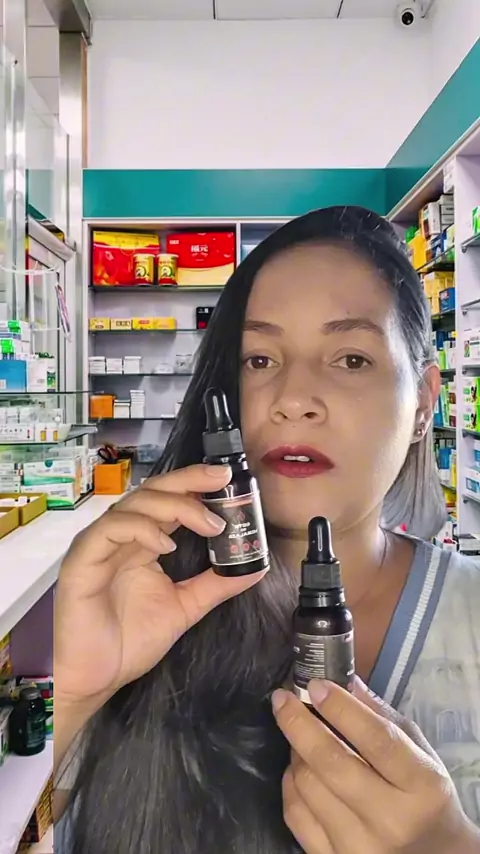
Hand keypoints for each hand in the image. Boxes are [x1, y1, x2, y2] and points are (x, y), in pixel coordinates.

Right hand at [55, 464, 266, 708]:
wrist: (96, 677)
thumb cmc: (131, 641)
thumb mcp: (185, 607)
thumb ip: (216, 585)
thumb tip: (257, 568)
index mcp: (143, 542)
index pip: (169, 500)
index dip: (196, 486)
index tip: (228, 481)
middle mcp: (121, 536)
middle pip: (153, 491)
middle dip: (189, 480)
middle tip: (222, 479)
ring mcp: (100, 544)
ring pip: (135, 504)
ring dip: (175, 506)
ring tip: (210, 524)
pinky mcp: (82, 559)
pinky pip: (111, 530)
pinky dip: (142, 530)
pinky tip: (166, 546)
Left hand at [272, 679, 478, 853]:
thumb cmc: (424, 796)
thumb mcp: (418, 752)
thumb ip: (380, 716)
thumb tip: (340, 681)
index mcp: (420, 787)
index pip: (376, 741)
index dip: (341, 708)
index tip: (315, 684)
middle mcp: (390, 821)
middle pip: (331, 764)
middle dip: (299, 724)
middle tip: (283, 698)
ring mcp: (359, 847)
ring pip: (307, 786)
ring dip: (296, 751)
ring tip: (300, 735)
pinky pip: (295, 815)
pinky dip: (290, 784)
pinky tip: (298, 769)